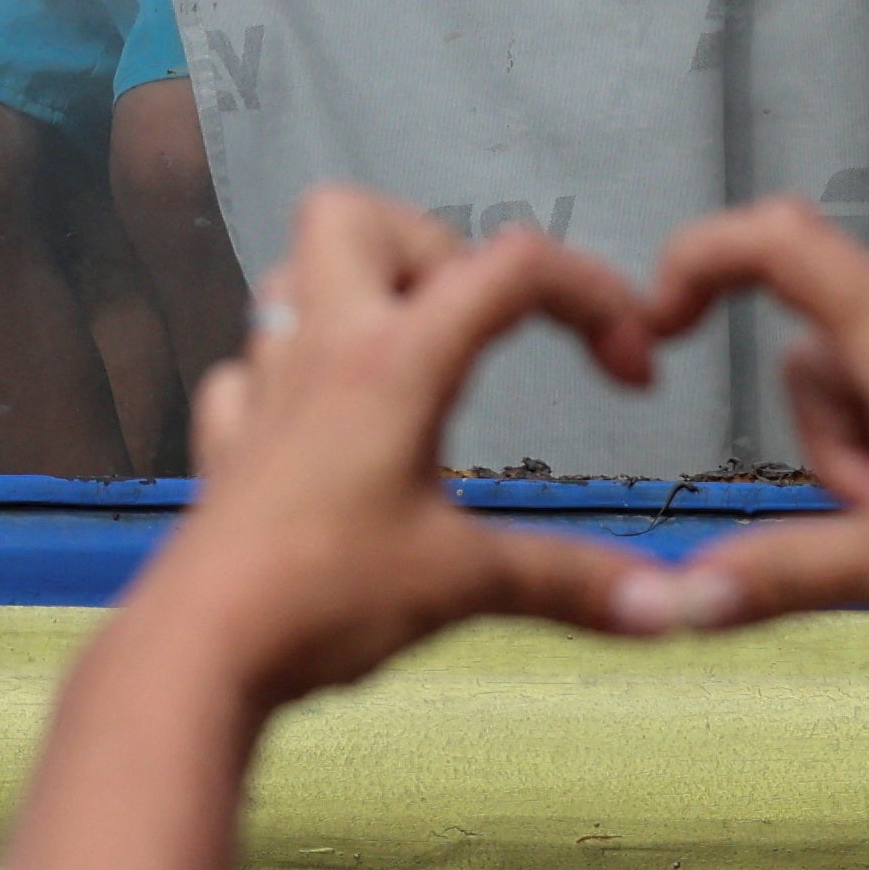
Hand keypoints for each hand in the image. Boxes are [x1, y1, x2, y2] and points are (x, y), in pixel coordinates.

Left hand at [131, 189, 665, 700]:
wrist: (199, 652)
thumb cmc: (320, 601)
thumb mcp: (465, 584)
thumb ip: (572, 584)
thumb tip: (669, 604)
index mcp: (391, 361)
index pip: (509, 268)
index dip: (591, 294)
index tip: (629, 368)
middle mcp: (318, 353)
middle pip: (355, 217)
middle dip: (433, 247)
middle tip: (481, 325)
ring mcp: (261, 393)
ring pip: (291, 280)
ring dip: (357, 298)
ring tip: (416, 362)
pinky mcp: (227, 446)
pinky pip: (247, 371)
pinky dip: (291, 379)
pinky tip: (326, 430)